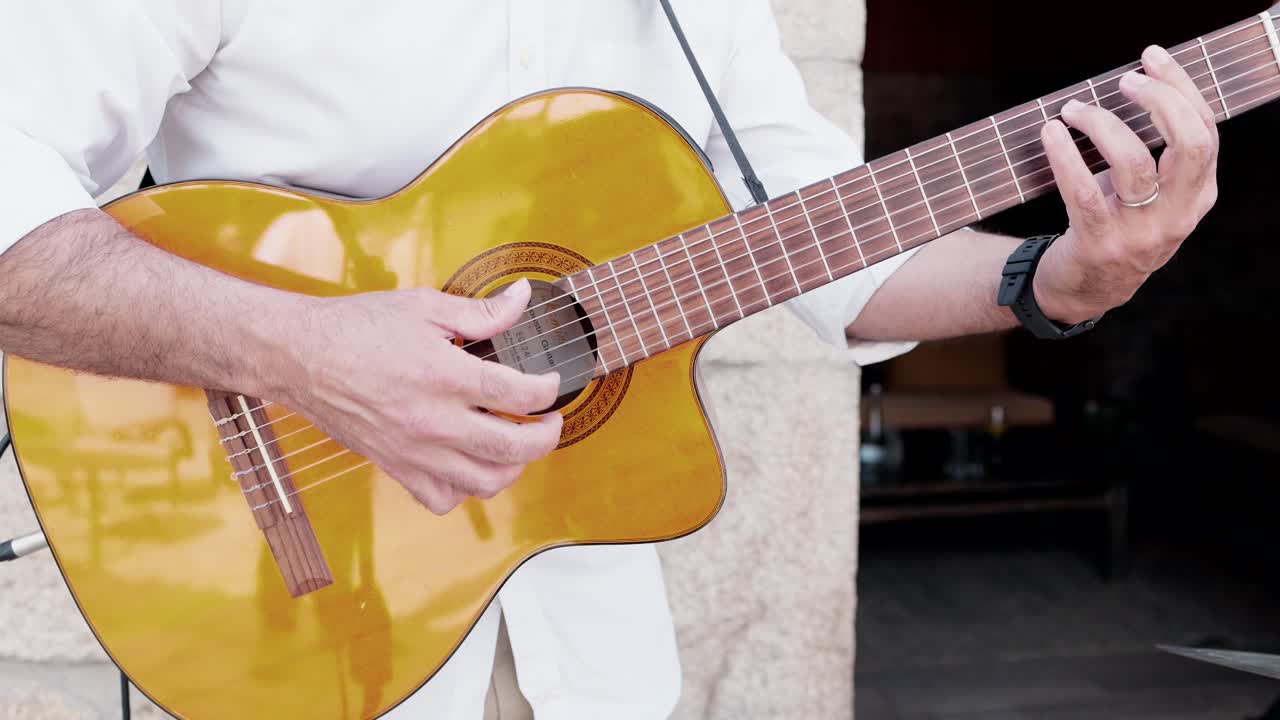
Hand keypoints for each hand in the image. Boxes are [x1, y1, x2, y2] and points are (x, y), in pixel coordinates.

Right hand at [279, 278, 562, 514]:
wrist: (299, 356)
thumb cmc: (355, 328)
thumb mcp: (424, 306)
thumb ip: (480, 311)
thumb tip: (521, 299)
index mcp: (444, 376)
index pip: (519, 394)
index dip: (548, 389)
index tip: (550, 382)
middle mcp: (433, 421)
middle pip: (514, 448)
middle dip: (547, 436)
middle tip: (551, 421)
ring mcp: (414, 451)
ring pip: (484, 482)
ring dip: (513, 467)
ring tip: (517, 445)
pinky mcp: (395, 467)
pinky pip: (442, 499)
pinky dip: (464, 490)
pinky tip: (469, 464)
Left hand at [1032, 44, 1218, 323]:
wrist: (1084, 291)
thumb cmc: (1115, 227)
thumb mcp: (1152, 197)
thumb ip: (1157, 155)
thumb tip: (1137, 86)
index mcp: (1197, 197)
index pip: (1205, 131)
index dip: (1181, 88)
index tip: (1152, 58)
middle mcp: (1176, 215)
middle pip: (1188, 142)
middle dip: (1159, 99)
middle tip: (1124, 80)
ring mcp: (1139, 233)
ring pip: (1134, 163)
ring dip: (1101, 124)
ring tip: (1072, 109)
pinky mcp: (1098, 244)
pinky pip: (1083, 192)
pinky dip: (1066, 156)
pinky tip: (1051, 133)